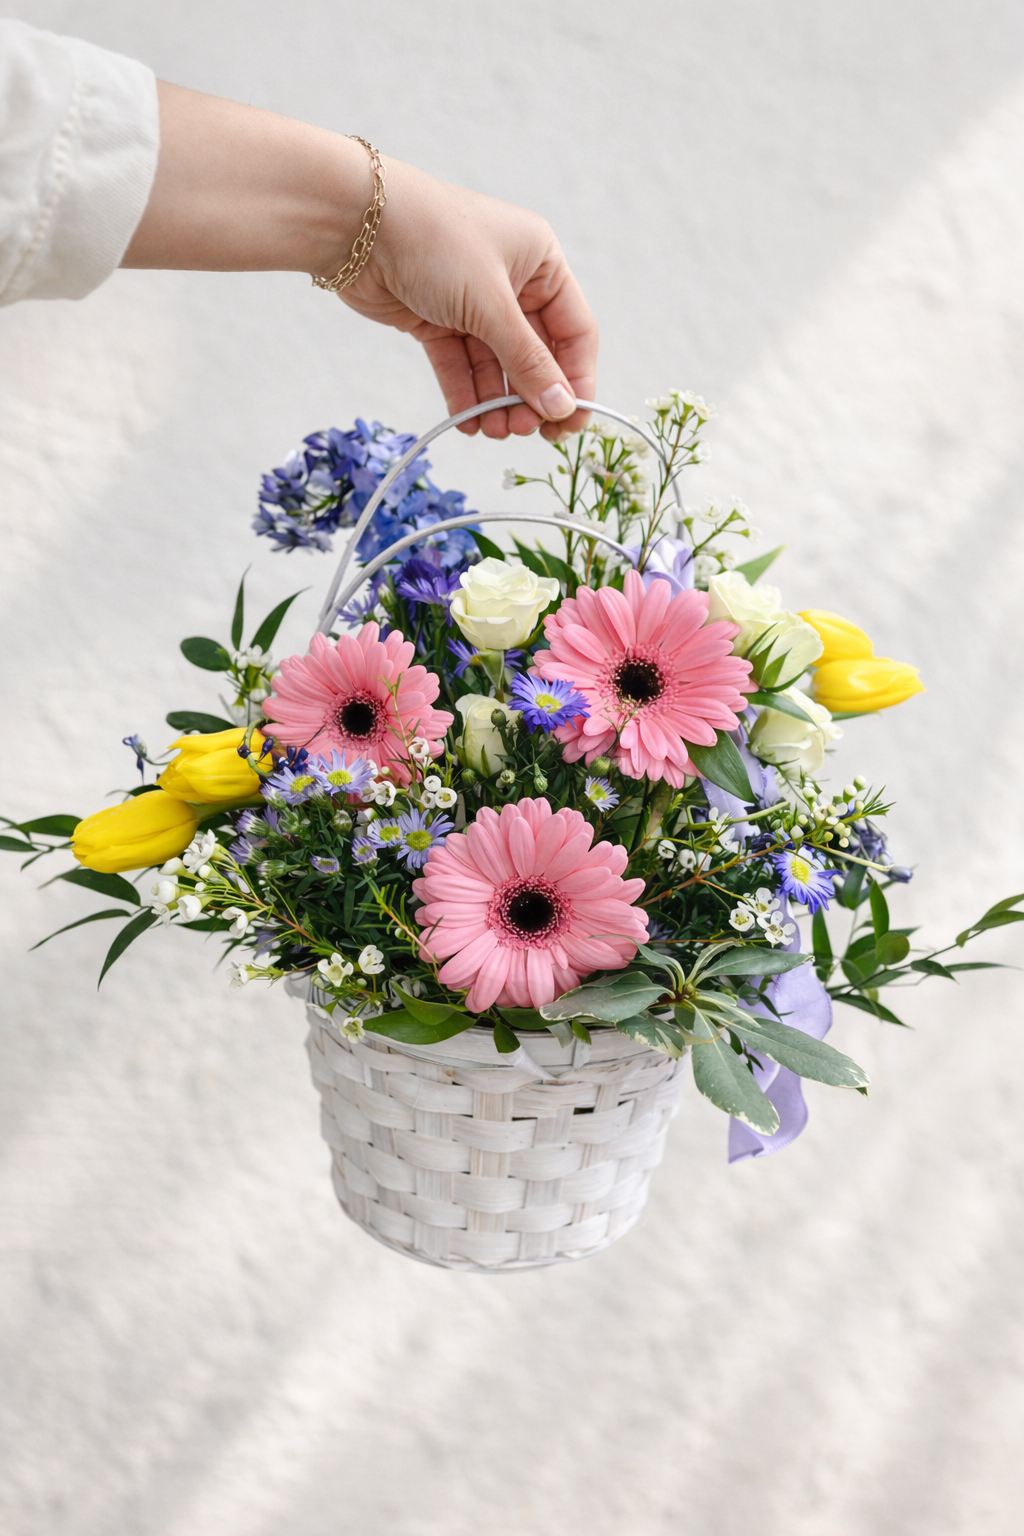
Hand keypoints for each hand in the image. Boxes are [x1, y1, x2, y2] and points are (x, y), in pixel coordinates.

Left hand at [341, 159, 597, 439]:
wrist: (356, 225)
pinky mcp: (437, 321)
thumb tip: (561, 407)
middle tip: (524, 430)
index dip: (576, 380)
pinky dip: (466, 395)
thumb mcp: (491, 304)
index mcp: (541, 263)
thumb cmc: (434, 241)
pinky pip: (460, 366)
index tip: (571, 423)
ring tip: (494, 430)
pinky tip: (470, 422)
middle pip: (536, 355)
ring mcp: (472, 304)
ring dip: (498, 402)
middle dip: (531, 396)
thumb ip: (527, 361)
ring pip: (496, 366)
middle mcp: (512, 282)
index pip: (575, 332)